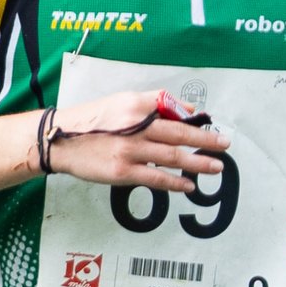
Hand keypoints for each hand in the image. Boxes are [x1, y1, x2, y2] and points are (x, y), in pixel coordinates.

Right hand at [43, 87, 223, 191]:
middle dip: (206, 141)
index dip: (195, 121)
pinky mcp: (123, 171)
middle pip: (179, 134)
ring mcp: (130, 150)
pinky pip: (155, 178)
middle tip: (225, 145)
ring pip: (172, 156)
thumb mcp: (122, 101)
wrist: (60, 139)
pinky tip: (189, 186)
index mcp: (137, 106)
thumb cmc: (92, 120)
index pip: (174, 112)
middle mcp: (136, 126)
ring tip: (217, 166)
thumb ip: (154, 102)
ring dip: (198, 162)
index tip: (211, 126)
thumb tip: (185, 109)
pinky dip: (175, 182)